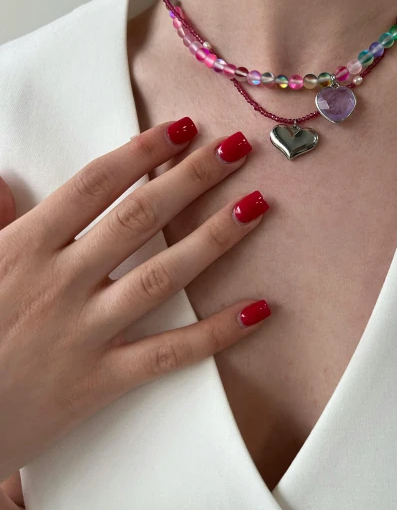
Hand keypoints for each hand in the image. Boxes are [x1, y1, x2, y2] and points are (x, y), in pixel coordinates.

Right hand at [0, 118, 271, 482]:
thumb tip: (2, 180)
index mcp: (26, 248)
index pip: (95, 185)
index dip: (141, 152)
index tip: (181, 129)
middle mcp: (63, 283)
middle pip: (140, 217)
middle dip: (192, 177)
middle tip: (236, 149)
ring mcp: (86, 331)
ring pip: (163, 275)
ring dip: (214, 238)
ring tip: (254, 206)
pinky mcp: (101, 380)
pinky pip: (169, 354)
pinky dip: (216, 333)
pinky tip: (257, 310)